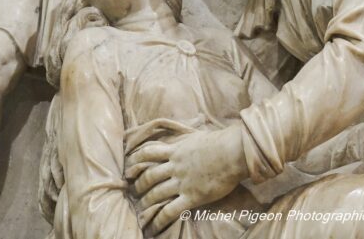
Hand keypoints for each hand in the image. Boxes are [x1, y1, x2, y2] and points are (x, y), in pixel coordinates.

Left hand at [125, 126, 247, 233]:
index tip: (130, 166)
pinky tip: (153, 227)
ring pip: (156, 194)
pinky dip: (159, 220)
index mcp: (175, 150)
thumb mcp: (197, 136)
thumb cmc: (220, 141)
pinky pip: (170, 211)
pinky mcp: (191, 196)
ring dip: (146, 203)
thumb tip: (184, 138)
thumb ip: (186, 140)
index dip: (136, 160)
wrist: (233, 152)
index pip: (149, 153)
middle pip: (149, 176)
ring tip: (141, 210)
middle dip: (139, 185)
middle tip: (134, 191)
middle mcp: (175, 166)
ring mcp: (182, 182)